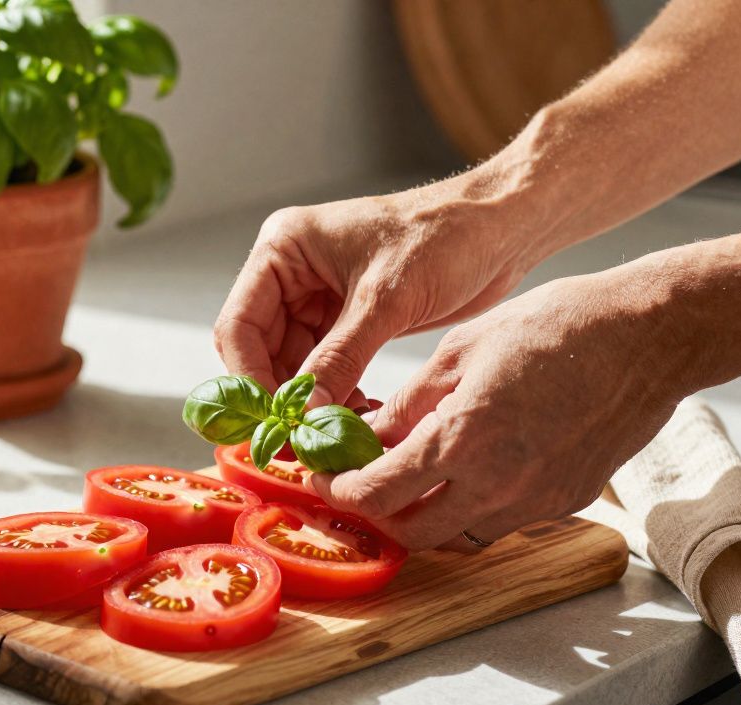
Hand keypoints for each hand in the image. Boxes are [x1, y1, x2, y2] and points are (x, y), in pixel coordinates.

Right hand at [214, 171, 546, 409]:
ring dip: (308, 400)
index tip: (274, 421)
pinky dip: (332, 394)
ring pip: (290, 364)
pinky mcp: (345, 317)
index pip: (240, 324)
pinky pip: (322, 366)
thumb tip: (306, 412)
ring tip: (331, 433)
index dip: (250, 378)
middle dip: (279, 394)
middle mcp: (291, 271)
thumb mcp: (387, 300)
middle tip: (300, 439)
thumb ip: (340, 357)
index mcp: (284, 248)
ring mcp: (316, 296)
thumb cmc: (446, 236)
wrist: (501, 229)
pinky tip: (352, 416)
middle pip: (258, 349)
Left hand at [308, 269, 689, 552]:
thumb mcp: (459, 351)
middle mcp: (499, 485)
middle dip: (377, 514)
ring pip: (458, 536)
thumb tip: (368, 434)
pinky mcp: (566, 501)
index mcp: (462, 441)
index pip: (377, 495)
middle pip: (413, 535)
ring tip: (412, 473)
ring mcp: (537, 501)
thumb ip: (407, 403)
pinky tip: (469, 465)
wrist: (646, 337)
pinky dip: (472, 504)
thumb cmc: (556, 326)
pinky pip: (501, 520)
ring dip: (425, 515)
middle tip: (360, 481)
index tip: (324, 475)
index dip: (339, 489)